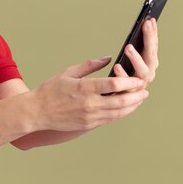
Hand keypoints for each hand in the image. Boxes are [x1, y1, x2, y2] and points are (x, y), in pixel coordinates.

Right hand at [30, 56, 148, 131]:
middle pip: (122, 101)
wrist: (37, 112)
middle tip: (145, 89)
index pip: (114, 86)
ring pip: (119, 113)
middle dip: (136, 95)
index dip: (130, 82)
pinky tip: (126, 107)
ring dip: (132, 105)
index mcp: (85, 88)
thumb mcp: (68, 72)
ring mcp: (91, 117)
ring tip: (140, 98)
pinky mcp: (89, 125)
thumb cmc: (50, 90)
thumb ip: (90, 65)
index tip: (138, 78)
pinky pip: (111, 119)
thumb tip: (107, 58)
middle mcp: (90, 104)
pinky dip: (121, 112)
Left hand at [113, 17, 159, 87]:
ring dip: (137, 59)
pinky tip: (117, 66)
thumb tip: (142, 26)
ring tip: (128, 47)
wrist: (107, 99)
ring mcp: (140, 85)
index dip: (152, 34)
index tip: (150, 19)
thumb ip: (135, 46)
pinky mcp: (129, 94)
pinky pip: (128, 86)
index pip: (152, 47)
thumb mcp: (128, 58)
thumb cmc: (119, 76)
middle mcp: (147, 75)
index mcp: (148, 65)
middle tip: (146, 26)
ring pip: (143, 72)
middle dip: (150, 40)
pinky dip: (123, 76)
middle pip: (151, 56)